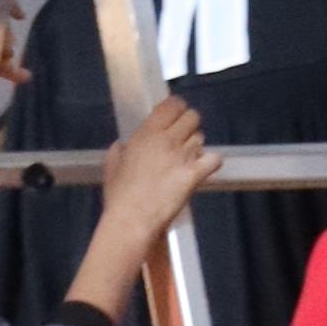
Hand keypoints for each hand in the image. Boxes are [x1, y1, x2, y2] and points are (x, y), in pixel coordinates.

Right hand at [95, 88, 215, 249]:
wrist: (132, 221)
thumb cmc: (120, 196)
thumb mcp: (112, 166)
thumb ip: (118, 151)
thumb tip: (121, 146)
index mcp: (146, 133)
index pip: (173, 104)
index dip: (177, 108)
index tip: (174, 117)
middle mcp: (167, 139)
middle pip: (192, 117)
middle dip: (189, 126)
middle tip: (183, 139)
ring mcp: (182, 156)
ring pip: (201, 138)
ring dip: (196, 147)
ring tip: (188, 159)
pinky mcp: (194, 174)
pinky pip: (214, 159)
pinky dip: (211, 162)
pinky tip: (204, 168)